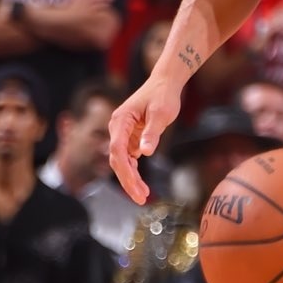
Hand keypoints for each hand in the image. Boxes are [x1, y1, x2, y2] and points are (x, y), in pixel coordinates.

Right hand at [110, 68, 184, 203]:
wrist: (165, 84)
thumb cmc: (163, 95)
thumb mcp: (161, 113)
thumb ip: (152, 132)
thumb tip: (145, 153)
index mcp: (120, 120)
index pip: (117, 150)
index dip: (125, 171)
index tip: (135, 187)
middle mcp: (117, 128)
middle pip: (117, 160)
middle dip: (128, 181)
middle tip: (141, 199)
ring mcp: (122, 133)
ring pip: (122, 161)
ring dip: (131, 179)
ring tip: (143, 196)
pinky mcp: (130, 137)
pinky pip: (128, 158)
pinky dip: (134, 171)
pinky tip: (141, 184)